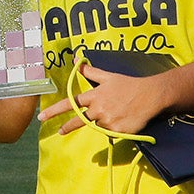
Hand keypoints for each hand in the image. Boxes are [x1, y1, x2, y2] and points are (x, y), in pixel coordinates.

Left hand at [38, 63, 163, 135]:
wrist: (151, 95)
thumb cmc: (128, 84)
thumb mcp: (108, 77)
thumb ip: (90, 72)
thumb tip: (75, 60)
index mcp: (93, 96)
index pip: (70, 103)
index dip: (54, 110)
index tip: (42, 116)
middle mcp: (98, 109)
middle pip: (79, 120)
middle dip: (68, 126)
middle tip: (60, 131)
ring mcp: (107, 121)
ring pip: (98, 125)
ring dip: (104, 121)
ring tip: (118, 111)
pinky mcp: (117, 130)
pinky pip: (111, 132)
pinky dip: (115, 127)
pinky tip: (124, 118)